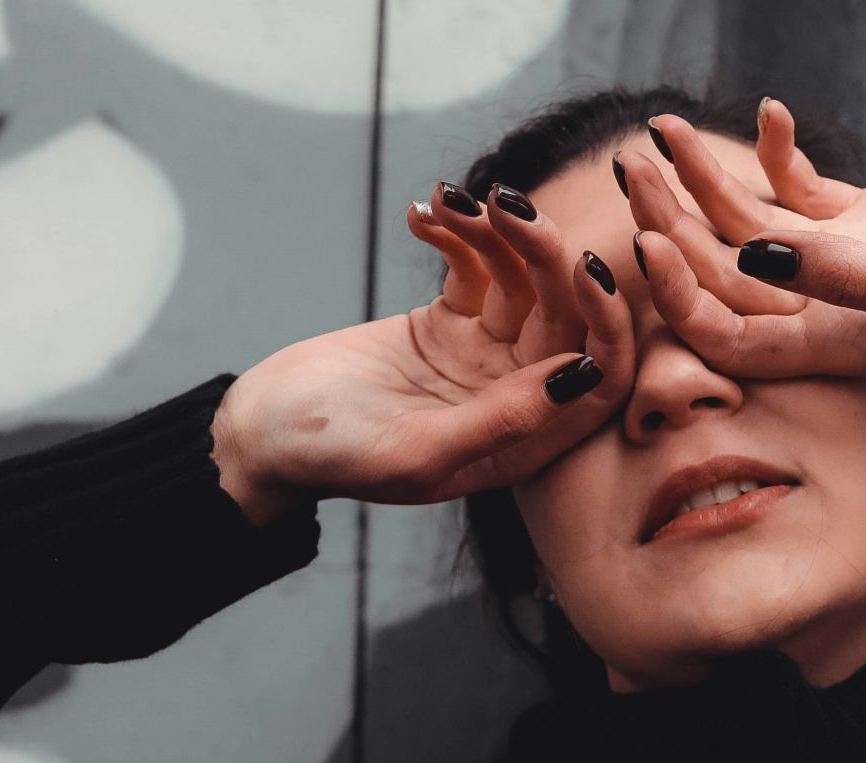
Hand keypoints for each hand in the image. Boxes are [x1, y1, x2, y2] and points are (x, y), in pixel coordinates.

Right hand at [212, 181, 631, 522]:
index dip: (606, 322)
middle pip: (567, 315)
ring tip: (452, 200)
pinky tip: (421, 212)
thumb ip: (500, 421)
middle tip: (506, 206)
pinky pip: (475, 265)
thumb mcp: (416, 450)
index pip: (599, 378)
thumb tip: (580, 376)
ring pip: (523, 279)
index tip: (584, 266)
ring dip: (496, 232)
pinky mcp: (446, 321)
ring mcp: (484, 356)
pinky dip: (456, 233)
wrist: (259, 433)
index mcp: (526, 442)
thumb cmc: (331, 458)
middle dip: (546, 254)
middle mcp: (517, 397)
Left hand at [625, 98, 865, 376]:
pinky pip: (803, 190)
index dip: (680, 298)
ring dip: (708, 177)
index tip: (647, 242)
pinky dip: (780, 155)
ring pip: (753, 223)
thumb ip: (850, 278)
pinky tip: (768, 116)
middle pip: (725, 273)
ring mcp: (846, 263)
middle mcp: (829, 310)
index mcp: (839, 348)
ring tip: (665, 128)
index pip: (729, 337)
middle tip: (634, 166)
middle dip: (673, 222)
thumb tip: (753, 258)